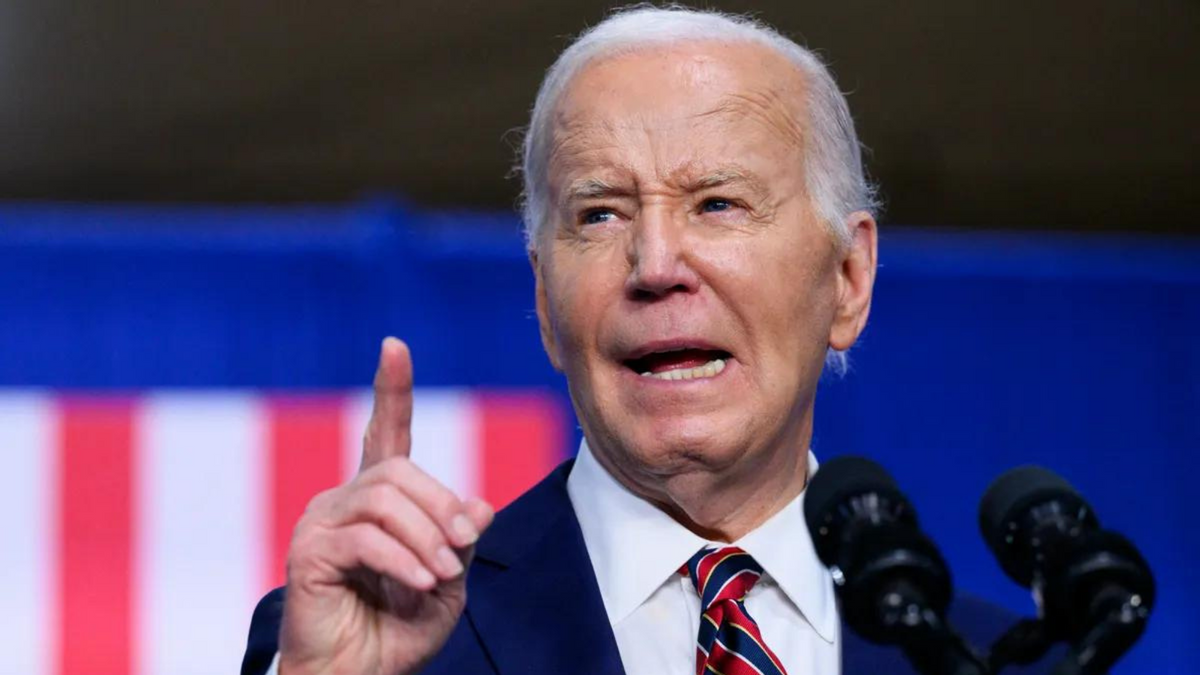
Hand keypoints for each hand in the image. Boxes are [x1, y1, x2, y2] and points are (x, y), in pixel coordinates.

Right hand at [278, 337, 494, 674]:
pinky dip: (401, 558)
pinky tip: (421, 583)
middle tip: (462, 547)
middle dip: (441, 506)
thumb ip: (460, 539)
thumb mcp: (448, 580)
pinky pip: (364, 537)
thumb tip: (478, 504)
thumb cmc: (400, 630)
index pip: (386, 432)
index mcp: (380, 500)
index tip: (394, 346)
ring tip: (441, 575)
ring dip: (425, 536)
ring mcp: (322, 521)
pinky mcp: (308, 550)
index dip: (392, 390)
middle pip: (399, 471)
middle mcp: (345, 499)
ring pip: (384, 498)